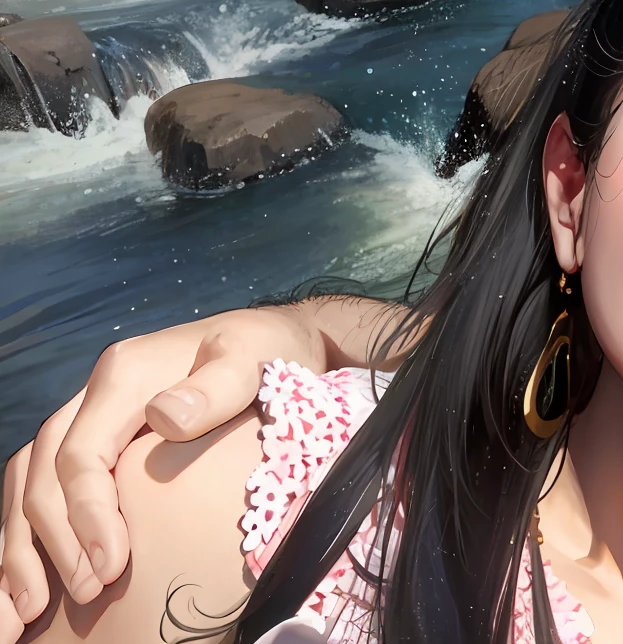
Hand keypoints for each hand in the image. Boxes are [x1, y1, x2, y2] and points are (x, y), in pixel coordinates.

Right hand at [0, 306, 325, 624]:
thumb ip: (217, 387)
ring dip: (25, 546)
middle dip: (55, 541)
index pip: (80, 455)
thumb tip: (167, 417)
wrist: (272, 339)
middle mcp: (94, 396)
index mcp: (123, 375)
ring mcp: (90, 418)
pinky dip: (30, 534)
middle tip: (89, 592)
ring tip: (37, 607)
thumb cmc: (266, 351)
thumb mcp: (252, 359)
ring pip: (29, 483)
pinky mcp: (96, 439)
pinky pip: (43, 486)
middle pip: (44, 474)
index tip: (111, 567)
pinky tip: (37, 581)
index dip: (86, 515)